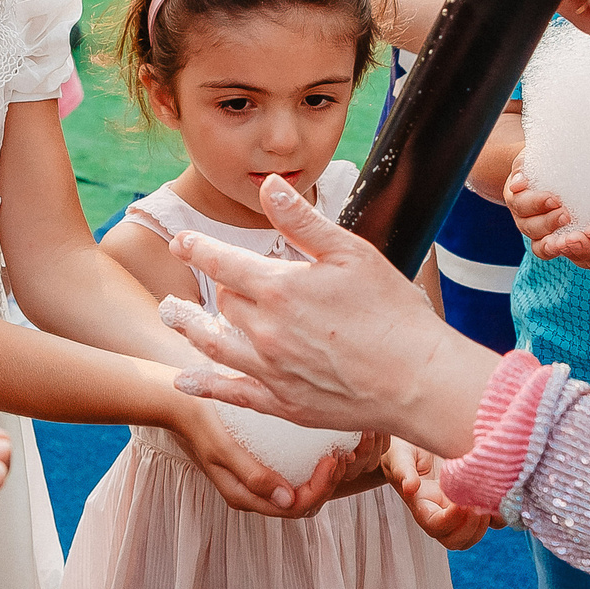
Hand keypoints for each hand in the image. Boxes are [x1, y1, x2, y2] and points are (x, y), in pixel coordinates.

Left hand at [159, 177, 499, 458]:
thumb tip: (269, 184)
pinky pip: (231, 394)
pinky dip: (204, 385)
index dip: (198, 248)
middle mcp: (265, 330)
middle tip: (213, 279)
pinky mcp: (284, 404)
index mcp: (279, 288)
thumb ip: (303, 221)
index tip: (183, 241)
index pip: (222, 261)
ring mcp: (271, 371)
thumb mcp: (351, 253)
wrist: (418, 381)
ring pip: (214, 345)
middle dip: (218, 287)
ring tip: (171, 315)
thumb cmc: (394, 313)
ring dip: (189, 327)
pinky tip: (184, 380)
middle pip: (224, 302)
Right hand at [162, 389, 346, 518]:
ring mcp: (259, 477)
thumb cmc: (199, 421)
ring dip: (326, 474)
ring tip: (342, 446)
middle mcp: (255, 493)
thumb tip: (288, 501)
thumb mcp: (223, 447)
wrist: (179, 402)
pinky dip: (314, 461)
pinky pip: (295, 469)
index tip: (332, 457)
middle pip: (303, 501)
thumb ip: (253, 475)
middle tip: (344, 451)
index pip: (295, 507)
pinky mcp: (263, 461)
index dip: (320, 488)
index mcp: (245, 497)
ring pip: (302, 487)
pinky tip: (328, 440)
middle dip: (329, 483)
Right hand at [385, 442, 498, 550]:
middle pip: (455, 540)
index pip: (436, 526)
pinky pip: (490, 520)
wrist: (415, 444)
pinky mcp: (473, 502)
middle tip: (478, 505)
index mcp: (421, 506)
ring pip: (474, 535)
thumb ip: (403, 471)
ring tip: (490, 499)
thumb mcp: (399, 456)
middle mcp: (440, 513)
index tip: (461, 502)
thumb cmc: (404, 451)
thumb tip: (410, 487)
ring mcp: (458, 511)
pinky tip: (500, 495)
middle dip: (471, 527)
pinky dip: (499, 514)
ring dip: (486, 524)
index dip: (451, 520)